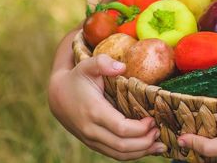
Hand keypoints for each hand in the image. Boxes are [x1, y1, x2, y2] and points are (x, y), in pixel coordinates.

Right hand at [48, 53, 165, 159]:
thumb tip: (121, 67)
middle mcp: (92, 130)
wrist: (58, 96)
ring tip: (159, 144)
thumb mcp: (87, 66)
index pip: (121, 129)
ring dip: (141, 152)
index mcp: (94, 112)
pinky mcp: (94, 144)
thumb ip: (102, 62)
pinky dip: (133, 154)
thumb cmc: (77, 79)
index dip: (140, 128)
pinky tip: (147, 148)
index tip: (152, 119)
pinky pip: (115, 154)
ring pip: (119, 154)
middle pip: (123, 146)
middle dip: (145, 142)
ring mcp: (92, 140)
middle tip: (159, 131)